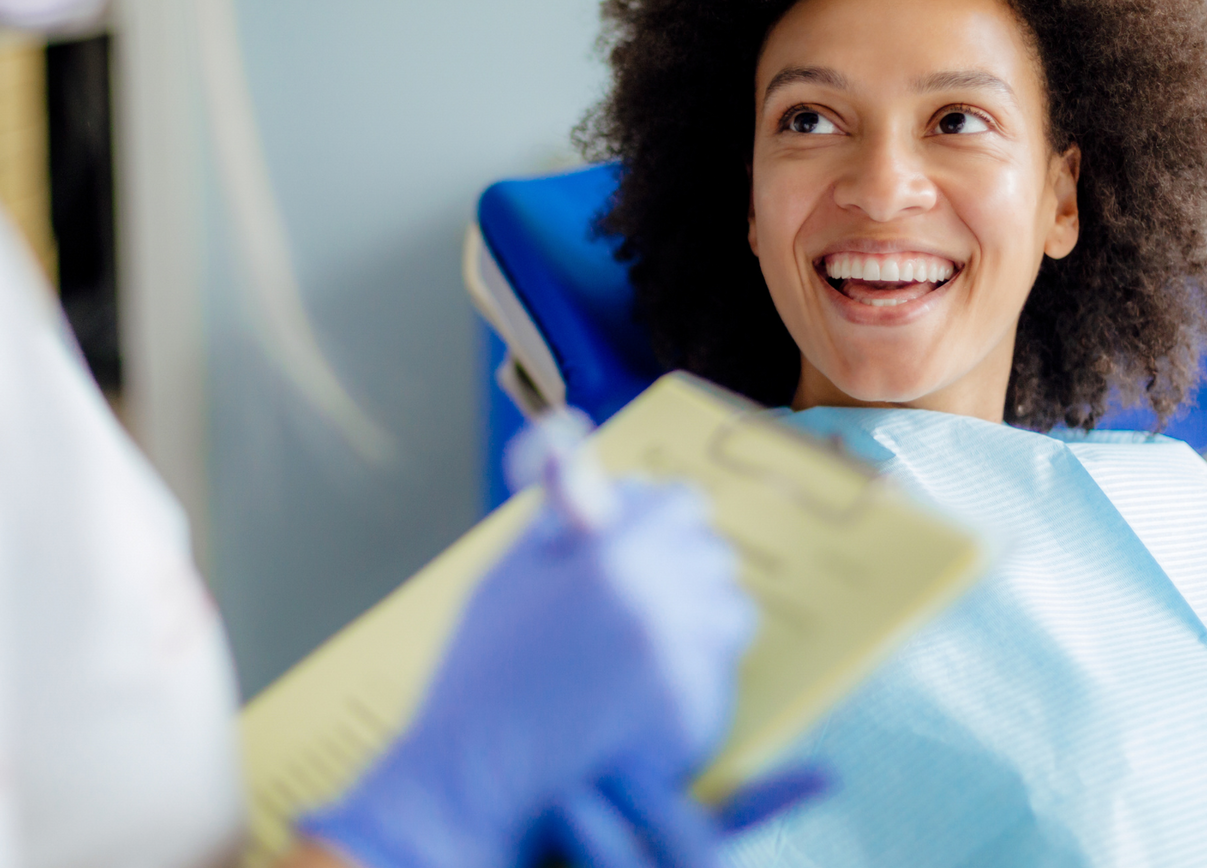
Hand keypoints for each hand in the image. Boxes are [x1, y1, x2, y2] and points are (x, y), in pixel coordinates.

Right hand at [300, 412, 755, 867]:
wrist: (475, 773)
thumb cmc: (483, 667)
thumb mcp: (511, 568)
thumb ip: (557, 503)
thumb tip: (570, 432)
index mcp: (612, 552)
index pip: (683, 504)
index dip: (658, 520)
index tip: (636, 542)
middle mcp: (659, 600)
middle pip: (713, 554)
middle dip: (681, 566)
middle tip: (635, 599)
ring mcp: (683, 662)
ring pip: (731, 610)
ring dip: (699, 617)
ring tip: (644, 644)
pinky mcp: (695, 716)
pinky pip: (722, 671)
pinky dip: (694, 673)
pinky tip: (644, 690)